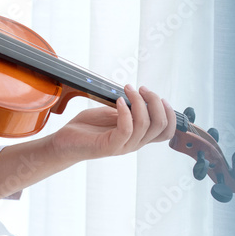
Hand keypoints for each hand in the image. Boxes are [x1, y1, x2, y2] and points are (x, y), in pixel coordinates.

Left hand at [47, 84, 174, 162]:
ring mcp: (122, 146)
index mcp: (138, 136)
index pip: (166, 131)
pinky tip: (118, 101)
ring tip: (127, 90)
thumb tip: (141, 96)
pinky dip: (125, 111)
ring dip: (139, 102)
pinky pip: (126, 129)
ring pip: (145, 125)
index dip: (170, 114)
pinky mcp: (109, 146)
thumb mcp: (112, 114)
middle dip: (155, 101)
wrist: (64, 142)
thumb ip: (129, 109)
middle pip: (160, 125)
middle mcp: (134, 143)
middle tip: (141, 88)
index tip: (160, 97)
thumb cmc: (88, 127)